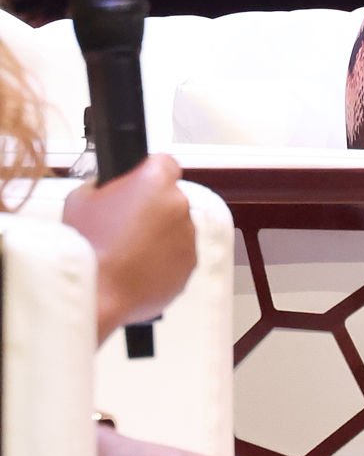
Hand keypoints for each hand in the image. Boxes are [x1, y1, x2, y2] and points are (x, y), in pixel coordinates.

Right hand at [63, 154, 196, 340]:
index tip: (140, 184)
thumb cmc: (89, 247)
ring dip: (159, 235)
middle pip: (170, 199)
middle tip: (125, 224)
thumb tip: (108, 190)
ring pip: (176, 229)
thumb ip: (103, 187)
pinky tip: (138, 267)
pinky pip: (179, 255)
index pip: (165, 163)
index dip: (149, 173)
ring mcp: (188, 237)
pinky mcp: (190, 265)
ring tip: (129, 251)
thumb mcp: (81, 199)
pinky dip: (165, 260)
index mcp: (156, 181)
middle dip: (152, 208)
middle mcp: (179, 205)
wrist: (99, 293)